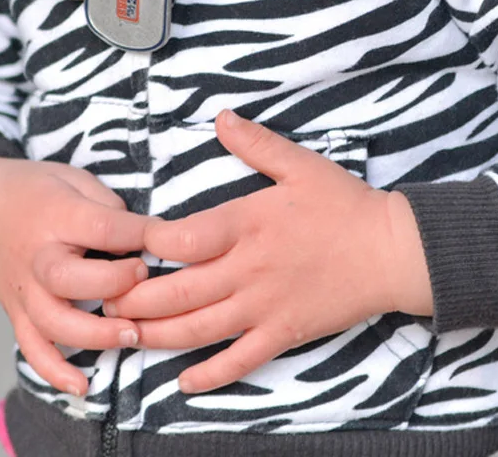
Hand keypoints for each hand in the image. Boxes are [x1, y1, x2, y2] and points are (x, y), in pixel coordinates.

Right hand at [0, 157, 148, 395]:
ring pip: (53, 322)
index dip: (139, 234)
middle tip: (144, 279)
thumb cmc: (34, 189)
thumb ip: (105, 204)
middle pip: (69, 279)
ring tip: (132, 334)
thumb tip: (142, 235)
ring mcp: (24, 289)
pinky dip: (54, 372)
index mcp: (55, 214)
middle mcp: (36, 256)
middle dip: (113, 284)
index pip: (100, 227)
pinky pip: (32, 349)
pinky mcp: (16, 312)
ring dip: (95, 335)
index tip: (166, 238)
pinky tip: (83, 386)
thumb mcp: (71, 177)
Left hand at [104, 110, 432, 393]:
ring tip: (126, 335)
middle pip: (179, 291)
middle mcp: (248, 269)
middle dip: (135, 299)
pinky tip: (184, 381)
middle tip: (103, 299)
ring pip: (199, 328)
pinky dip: (210, 373)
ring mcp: (265, 306)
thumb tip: (219, 116)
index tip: (129, 243)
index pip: (183, 238)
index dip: (149, 243)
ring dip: (157, 335)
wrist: (394, 252)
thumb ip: (255, 143)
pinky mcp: (284, 333)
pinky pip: (241, 360)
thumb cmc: (344, 205)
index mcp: (246, 224)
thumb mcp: (299, 164)